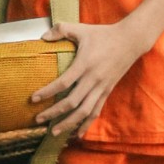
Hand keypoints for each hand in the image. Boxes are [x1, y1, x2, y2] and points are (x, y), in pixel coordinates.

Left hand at [30, 17, 148, 138]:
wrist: (130, 41)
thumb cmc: (103, 34)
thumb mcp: (81, 29)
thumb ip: (61, 30)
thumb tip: (43, 37)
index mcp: (84, 64)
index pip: (63, 83)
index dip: (47, 92)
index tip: (33, 98)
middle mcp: (93, 79)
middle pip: (72, 102)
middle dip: (54, 113)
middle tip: (38, 119)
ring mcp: (101, 87)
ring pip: (84, 111)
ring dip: (68, 123)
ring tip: (54, 132)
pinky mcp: (107, 92)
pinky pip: (96, 111)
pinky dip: (86, 124)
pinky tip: (77, 135)